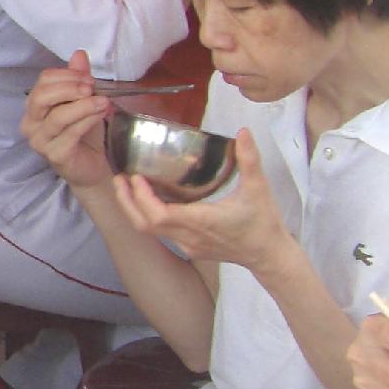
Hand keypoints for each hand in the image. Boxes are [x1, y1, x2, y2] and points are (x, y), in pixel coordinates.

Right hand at [21, 51, 113, 188]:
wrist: (92, 165)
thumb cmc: (84, 133)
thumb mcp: (84, 101)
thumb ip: (80, 79)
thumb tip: (79, 54)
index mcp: (34, 107)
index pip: (42, 82)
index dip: (66, 75)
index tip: (88, 77)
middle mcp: (30, 124)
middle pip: (41, 97)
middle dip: (69, 88)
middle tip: (91, 87)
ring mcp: (40, 141)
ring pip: (58, 117)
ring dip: (83, 106)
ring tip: (104, 101)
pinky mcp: (55, 155)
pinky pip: (71, 133)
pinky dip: (88, 120)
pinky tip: (101, 114)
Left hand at [108, 126, 289, 273]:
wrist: (269, 256)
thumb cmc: (264, 224)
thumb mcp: (259, 188)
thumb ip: (250, 159)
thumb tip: (244, 131)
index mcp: (202, 221)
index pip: (159, 215)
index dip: (141, 198)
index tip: (134, 177)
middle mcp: (189, 236)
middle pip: (144, 224)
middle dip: (127, 202)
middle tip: (120, 179)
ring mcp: (188, 244)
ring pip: (150, 230)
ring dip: (136, 209)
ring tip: (128, 186)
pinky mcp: (190, 248)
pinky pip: (162, 233)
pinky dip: (149, 216)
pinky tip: (151, 199)